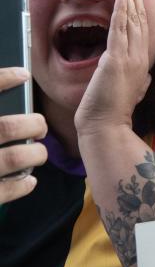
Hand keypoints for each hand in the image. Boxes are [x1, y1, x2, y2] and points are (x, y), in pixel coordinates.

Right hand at [0, 67, 46, 203]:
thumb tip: (7, 82)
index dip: (2, 79)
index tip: (22, 74)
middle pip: (6, 128)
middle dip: (32, 125)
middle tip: (39, 126)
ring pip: (12, 159)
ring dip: (33, 154)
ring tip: (38, 153)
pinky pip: (3, 192)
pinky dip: (21, 185)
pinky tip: (29, 180)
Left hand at [74, 0, 152, 135]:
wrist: (107, 126)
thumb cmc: (114, 111)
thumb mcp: (133, 91)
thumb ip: (141, 80)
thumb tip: (147, 76)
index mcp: (141, 60)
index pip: (141, 26)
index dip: (138, 4)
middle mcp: (139, 54)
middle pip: (138, 15)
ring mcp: (130, 56)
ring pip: (131, 17)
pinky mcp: (117, 59)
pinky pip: (121, 29)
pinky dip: (122, 10)